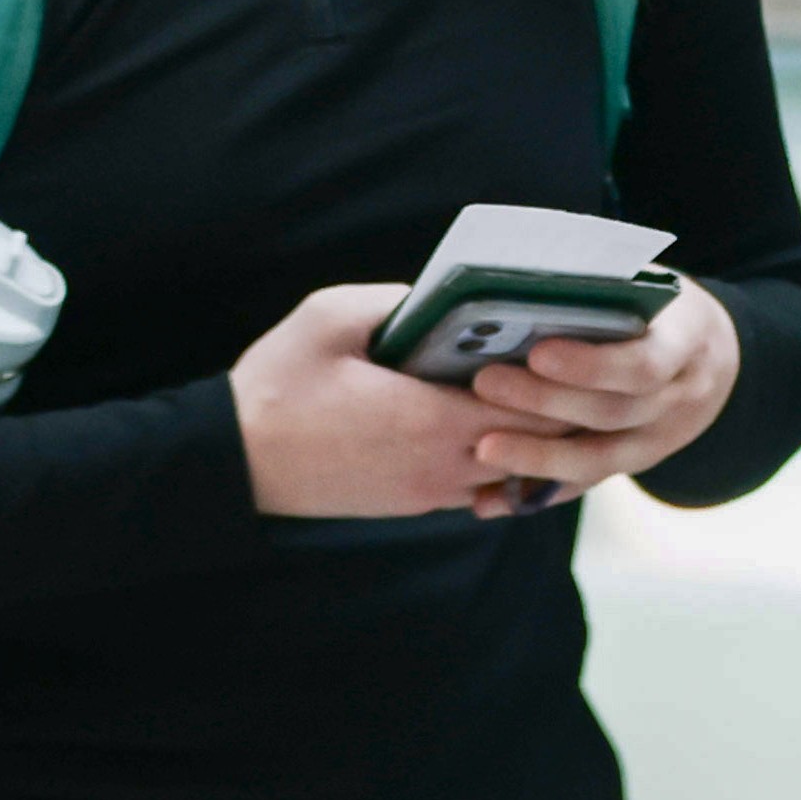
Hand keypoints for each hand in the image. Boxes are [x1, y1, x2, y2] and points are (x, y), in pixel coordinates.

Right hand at [228, 284, 549, 518]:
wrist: (235, 460)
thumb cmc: (279, 385)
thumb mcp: (330, 316)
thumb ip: (397, 301)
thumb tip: (442, 295)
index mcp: (431, 419)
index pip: (533, 409)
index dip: (558, 379)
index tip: (565, 343)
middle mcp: (441, 466)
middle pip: (533, 445)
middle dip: (553, 407)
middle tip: (560, 365)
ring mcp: (426, 492)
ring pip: (509, 472)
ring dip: (524, 437)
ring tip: (527, 391)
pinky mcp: (409, 504)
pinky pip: (475, 487)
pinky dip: (494, 459)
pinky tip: (483, 420)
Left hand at [458, 280, 742, 518]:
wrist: (714, 358)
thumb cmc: (664, 308)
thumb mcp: (654, 286)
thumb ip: (609, 287)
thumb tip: (529, 280)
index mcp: (686, 343)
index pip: (644, 364)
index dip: (592, 365)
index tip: (538, 352)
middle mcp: (678, 400)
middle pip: (612, 412)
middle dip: (545, 403)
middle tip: (484, 383)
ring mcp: (658, 440)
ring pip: (599, 460)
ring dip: (536, 458)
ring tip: (482, 449)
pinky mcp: (633, 464)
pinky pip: (584, 484)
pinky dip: (536, 493)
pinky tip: (489, 500)